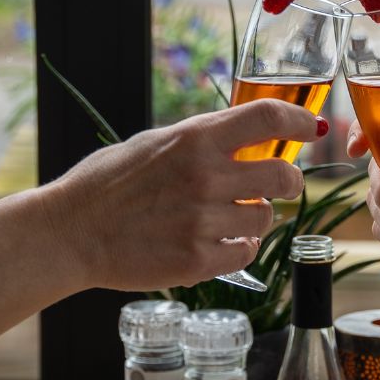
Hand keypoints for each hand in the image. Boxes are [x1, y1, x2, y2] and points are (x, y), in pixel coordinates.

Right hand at [46, 99, 326, 289]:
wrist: (70, 233)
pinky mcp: (197, 261)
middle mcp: (204, 178)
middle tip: (278, 184)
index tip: (309, 127)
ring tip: (228, 218)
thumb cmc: (108, 185)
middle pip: (283, 176)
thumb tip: (249, 139)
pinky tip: (218, 243)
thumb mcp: (154, 144)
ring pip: (265, 219)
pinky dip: (238, 249)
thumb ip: (202, 141)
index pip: (268, 118)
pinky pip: (244, 253)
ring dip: (256, 218)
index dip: (298, 120)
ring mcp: (202, 223)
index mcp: (194, 140)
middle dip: (288, 181)